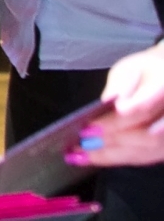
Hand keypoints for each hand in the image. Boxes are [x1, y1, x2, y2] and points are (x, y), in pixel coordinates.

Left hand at [70, 43, 163, 167]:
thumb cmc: (146, 72)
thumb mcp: (128, 70)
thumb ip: (118, 90)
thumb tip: (102, 110)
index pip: (141, 110)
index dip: (114, 123)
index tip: (87, 129)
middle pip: (147, 137)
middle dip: (111, 143)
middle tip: (81, 146)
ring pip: (149, 152)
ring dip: (113, 156)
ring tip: (82, 156)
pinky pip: (149, 157)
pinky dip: (122, 159)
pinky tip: (97, 158)